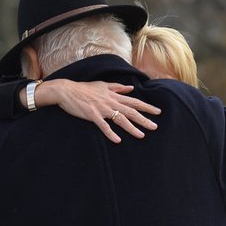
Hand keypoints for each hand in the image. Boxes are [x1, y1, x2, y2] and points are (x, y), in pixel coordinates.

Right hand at [34, 79, 160, 143]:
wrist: (67, 90)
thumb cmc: (84, 88)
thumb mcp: (102, 85)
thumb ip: (117, 87)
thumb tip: (130, 88)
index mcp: (113, 95)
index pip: (134, 101)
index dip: (147, 107)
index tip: (158, 112)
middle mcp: (110, 102)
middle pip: (131, 111)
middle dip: (144, 119)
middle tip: (155, 126)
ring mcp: (102, 109)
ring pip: (120, 119)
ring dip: (131, 128)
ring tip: (141, 135)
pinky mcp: (92, 115)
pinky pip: (103, 126)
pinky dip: (111, 133)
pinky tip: (118, 140)